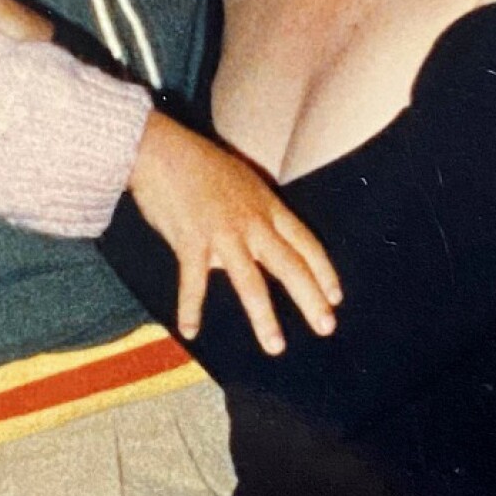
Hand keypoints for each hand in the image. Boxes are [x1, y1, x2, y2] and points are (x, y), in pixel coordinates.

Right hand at [129, 116, 341, 355]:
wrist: (160, 149)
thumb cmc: (195, 164)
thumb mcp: (239, 183)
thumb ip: (250, 217)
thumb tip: (246, 252)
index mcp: (267, 206)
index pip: (306, 243)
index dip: (323, 271)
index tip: (335, 297)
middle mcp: (252, 222)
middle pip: (290, 266)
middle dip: (311, 299)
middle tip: (326, 326)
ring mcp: (223, 233)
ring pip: (251, 282)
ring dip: (264, 318)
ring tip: (276, 346)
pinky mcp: (191, 241)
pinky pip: (194, 283)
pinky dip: (191, 308)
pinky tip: (191, 331)